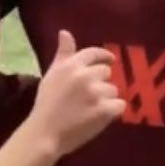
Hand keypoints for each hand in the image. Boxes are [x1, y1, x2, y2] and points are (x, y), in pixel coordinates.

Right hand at [30, 29, 124, 156]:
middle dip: (101, 82)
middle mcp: (85, 76)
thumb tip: (65, 32)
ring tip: (92, 109)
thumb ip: (63, 54)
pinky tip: (101, 117)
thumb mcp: (51, 75)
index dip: (103, 56)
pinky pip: (120, 105)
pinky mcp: (105, 110)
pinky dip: (113, 111)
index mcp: (71, 66)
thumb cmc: (46, 105)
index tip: (110, 60)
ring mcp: (96, 93)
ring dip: (106, 98)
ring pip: (113, 89)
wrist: (44, 133)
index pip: (94, 53)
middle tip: (89, 96)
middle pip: (106, 72)